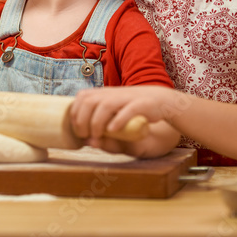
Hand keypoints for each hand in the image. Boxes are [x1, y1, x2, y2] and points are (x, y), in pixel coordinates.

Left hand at [69, 86, 183, 148]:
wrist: (162, 101)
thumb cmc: (134, 110)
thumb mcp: (115, 117)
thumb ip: (102, 128)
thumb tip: (88, 142)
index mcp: (105, 93)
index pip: (82, 97)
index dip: (75, 112)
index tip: (76, 129)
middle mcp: (114, 93)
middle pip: (89, 101)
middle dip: (82, 119)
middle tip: (85, 135)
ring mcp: (127, 98)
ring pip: (105, 106)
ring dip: (97, 122)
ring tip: (97, 136)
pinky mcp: (142, 104)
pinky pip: (128, 110)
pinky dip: (118, 121)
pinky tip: (112, 131)